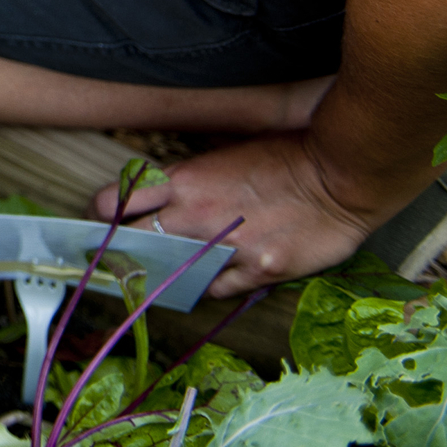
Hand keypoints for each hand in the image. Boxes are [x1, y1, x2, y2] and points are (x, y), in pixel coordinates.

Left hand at [92, 133, 388, 297]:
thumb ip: (187, 178)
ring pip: (170, 274)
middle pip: (132, 244)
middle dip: (123, 251)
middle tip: (124, 257)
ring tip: (164, 273)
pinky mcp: (258, 271)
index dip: (105, 216)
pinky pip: (213, 290)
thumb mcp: (222, 155)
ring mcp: (225, 247)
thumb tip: (156, 193)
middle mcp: (195, 215)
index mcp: (182, 179)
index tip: (106, 222)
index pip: (114, 202)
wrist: (341, 175)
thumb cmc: (285, 156)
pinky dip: (206, 287)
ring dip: (165, 274)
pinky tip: (208, 279)